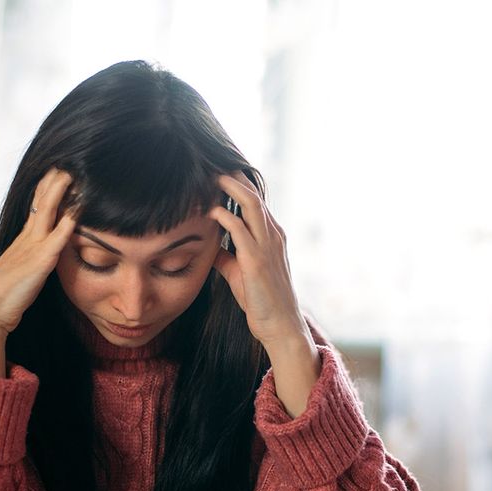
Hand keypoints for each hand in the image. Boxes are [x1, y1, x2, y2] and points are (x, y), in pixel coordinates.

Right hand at [0, 168, 76, 376]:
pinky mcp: (40, 263)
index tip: (56, 173)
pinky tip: (78, 210)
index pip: (36, 209)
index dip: (46, 191)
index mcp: (22, 242)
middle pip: (41, 202)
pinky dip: (68, 223)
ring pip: (48, 212)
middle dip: (53, 182)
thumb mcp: (18, 275)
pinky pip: (57, 238)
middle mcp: (26, 240)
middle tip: (65, 162)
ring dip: (60, 192)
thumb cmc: (2, 299)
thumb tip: (36, 264)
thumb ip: (29, 265)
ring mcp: (32, 249)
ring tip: (71, 173)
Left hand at [208, 173, 308, 350]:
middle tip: (214, 162)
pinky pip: (241, 232)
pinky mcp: (257, 262)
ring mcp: (267, 248)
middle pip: (255, 195)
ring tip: (213, 175)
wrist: (280, 327)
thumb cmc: (261, 302)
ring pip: (252, 205)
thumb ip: (227, 258)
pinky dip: (226, 217)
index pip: (256, 201)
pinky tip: (212, 211)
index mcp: (271, 237)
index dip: (239, 184)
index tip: (219, 171)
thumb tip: (211, 248)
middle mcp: (273, 236)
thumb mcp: (240, 275)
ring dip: (232, 188)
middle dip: (235, 177)